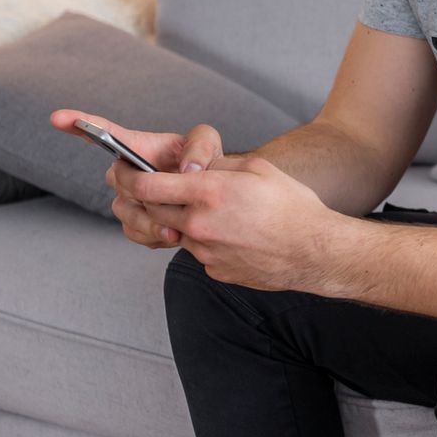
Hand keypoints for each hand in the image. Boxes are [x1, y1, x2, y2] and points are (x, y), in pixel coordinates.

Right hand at [49, 109, 222, 248]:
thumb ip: (201, 148)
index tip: (57, 117)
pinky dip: (154, 236)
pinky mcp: (136, 224)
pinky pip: (135, 233)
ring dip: (150, 222)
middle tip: (168, 200)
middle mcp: (126, 173)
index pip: (105, 133)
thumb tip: (189, 170)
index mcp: (138, 147)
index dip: (80, 123)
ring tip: (176, 230)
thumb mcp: (207, 144)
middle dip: (141, 192)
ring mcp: (128, 199)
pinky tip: (174, 235)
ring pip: (125, 212)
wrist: (215, 198)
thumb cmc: (206, 162)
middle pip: (118, 182)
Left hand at [106, 152, 338, 291]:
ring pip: (178, 231)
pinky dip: (208, 241)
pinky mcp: (215, 270)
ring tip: (221, 214)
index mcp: (208, 192)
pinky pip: (200, 251)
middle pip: (153, 210)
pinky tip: (236, 235)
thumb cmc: (292, 206)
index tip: (122, 170)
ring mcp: (206, 252)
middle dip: (152, 198)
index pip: (146, 184)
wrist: (315, 251)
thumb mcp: (257, 169)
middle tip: (163, 189)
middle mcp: (200, 224)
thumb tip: (194, 168)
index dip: (127, 175)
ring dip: (186, 220)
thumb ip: (218, 167)